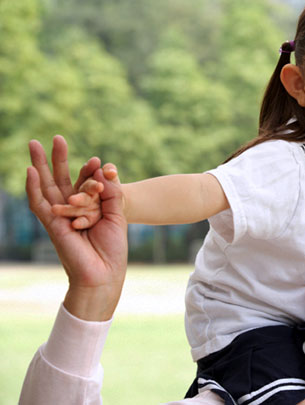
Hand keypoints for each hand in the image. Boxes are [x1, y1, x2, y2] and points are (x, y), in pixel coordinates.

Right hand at [27, 135, 127, 320]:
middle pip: (61, 178)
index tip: (98, 160)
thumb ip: (111, 191)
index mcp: (88, 206)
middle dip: (57, 158)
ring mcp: (59, 215)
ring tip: (35, 144)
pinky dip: (34, 187)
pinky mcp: (52, 224)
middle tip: (56, 137)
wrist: (104, 273)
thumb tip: (105, 169)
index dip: (89, 169)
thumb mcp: (116, 215)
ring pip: (46, 186)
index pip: (85, 182)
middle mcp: (71, 209)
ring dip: (40, 165)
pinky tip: (31, 171)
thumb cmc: (112, 248)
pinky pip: (39, 203)